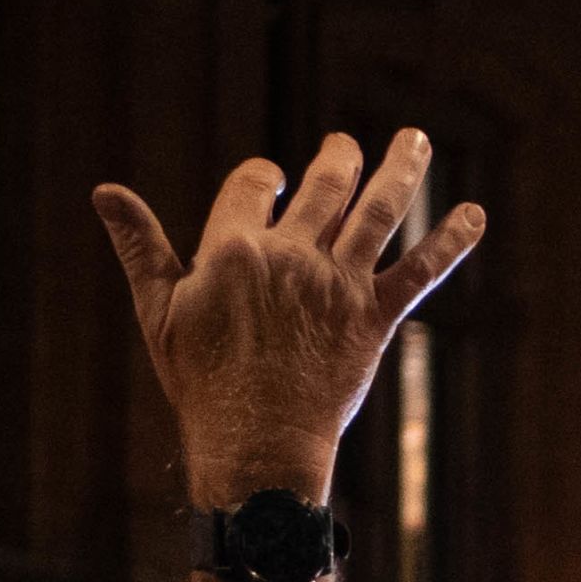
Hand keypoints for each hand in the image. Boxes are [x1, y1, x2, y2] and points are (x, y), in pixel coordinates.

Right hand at [95, 132, 483, 501]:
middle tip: (346, 144)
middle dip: (339, 159)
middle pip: (324, 187)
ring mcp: (338, 286)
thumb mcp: (158, 310)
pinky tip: (476, 213)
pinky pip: (420, 271)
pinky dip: (451, 240)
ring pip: (378, 213)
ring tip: (414, 138)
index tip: (271, 177)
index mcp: (233, 249)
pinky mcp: (375, 319)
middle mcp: (292, 258)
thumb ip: (141, 246)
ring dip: (401, 171)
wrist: (255, 443)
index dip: (262, 175)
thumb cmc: (200, 380)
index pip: (253, 184)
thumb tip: (104, 190)